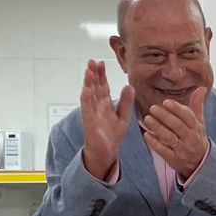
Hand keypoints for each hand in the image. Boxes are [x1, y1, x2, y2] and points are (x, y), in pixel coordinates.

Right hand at [80, 60, 133, 181]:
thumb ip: (126, 102)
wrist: (107, 154)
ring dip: (88, 83)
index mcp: (105, 105)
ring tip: (88, 71)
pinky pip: (87, 110)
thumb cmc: (112, 136)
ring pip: (89, 96)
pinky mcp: (90, 124)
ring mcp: (92, 114)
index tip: (101, 62)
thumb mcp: (123, 117)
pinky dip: (86, 100)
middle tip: (92, 61)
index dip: (101, 74)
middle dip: (93, 74)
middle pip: (94, 87)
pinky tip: (86, 90)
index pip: (103, 86)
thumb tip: (129, 86)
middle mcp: (96, 107)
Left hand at [142, 86, 209, 178]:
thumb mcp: (199, 122)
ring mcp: (182, 149)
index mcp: (196, 127)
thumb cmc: (196, 137)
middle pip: (178, 126)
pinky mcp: (174, 159)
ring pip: (170, 138)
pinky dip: (155, 143)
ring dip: (158, 128)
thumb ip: (197, 105)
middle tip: (153, 108)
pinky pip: (164, 151)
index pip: (188, 117)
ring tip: (147, 119)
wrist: (200, 163)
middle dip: (165, 117)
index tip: (166, 102)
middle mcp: (190, 138)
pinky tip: (147, 135)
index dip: (177, 109)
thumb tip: (201, 88)